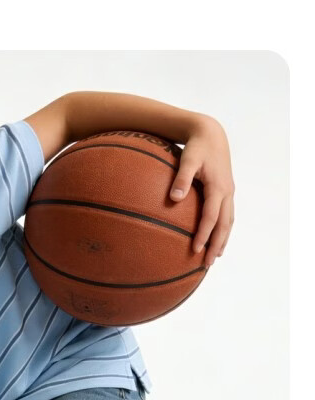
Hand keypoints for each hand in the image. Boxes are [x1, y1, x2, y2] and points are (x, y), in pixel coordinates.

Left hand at [169, 115, 234, 266]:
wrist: (210, 133)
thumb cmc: (196, 146)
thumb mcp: (187, 159)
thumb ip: (181, 178)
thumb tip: (174, 199)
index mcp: (218, 187)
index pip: (211, 217)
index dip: (204, 235)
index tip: (195, 250)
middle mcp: (227, 192)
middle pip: (224, 225)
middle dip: (216, 245)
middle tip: (207, 264)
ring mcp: (229, 192)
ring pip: (228, 221)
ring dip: (222, 240)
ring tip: (214, 257)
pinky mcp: (226, 191)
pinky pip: (227, 215)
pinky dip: (223, 229)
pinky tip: (216, 238)